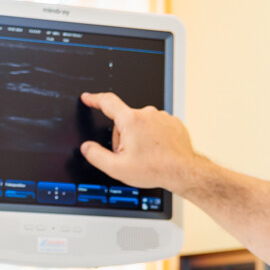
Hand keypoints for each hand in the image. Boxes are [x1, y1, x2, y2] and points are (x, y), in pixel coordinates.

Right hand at [79, 91, 204, 194]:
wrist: (183, 172)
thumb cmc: (155, 169)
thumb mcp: (117, 168)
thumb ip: (96, 156)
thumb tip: (87, 147)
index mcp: (131, 121)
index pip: (107, 102)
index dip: (94, 99)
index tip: (88, 98)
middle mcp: (147, 114)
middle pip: (124, 121)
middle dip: (123, 137)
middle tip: (130, 155)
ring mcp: (162, 117)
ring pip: (141, 124)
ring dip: (139, 137)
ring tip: (147, 156)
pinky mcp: (172, 122)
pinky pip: (156, 126)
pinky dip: (153, 137)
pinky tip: (157, 151)